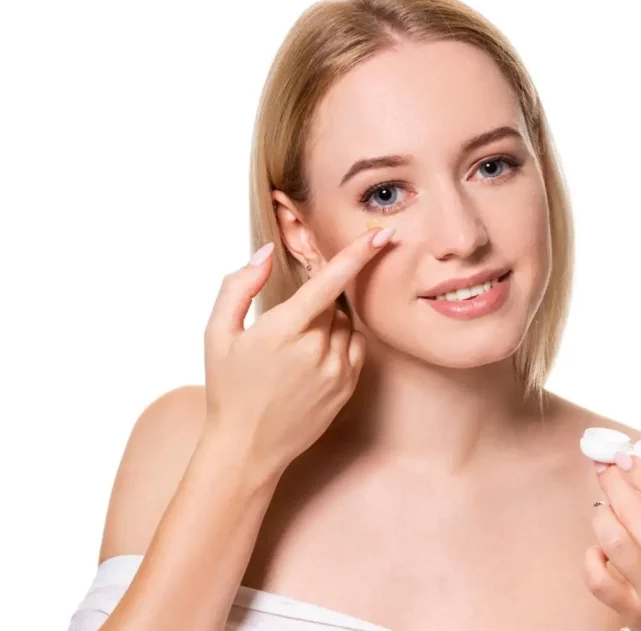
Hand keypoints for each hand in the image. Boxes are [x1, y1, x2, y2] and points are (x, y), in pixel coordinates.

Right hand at [201, 227, 393, 481]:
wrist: (247, 448)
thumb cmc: (229, 388)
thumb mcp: (217, 334)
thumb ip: (239, 286)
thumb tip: (266, 253)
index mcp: (283, 330)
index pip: (329, 282)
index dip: (357, 254)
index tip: (381, 235)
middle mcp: (316, 349)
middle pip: (334, 303)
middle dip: (316, 304)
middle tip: (288, 326)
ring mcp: (336, 370)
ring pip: (345, 325)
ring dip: (327, 325)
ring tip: (295, 352)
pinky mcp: (348, 387)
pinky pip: (355, 348)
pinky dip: (340, 344)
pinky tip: (313, 361)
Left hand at [584, 423, 640, 630]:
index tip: (624, 454)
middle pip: (638, 515)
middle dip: (614, 483)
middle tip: (603, 466)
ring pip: (614, 540)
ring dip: (602, 514)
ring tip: (604, 506)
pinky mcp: (634, 615)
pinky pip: (598, 578)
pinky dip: (592, 556)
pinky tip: (600, 548)